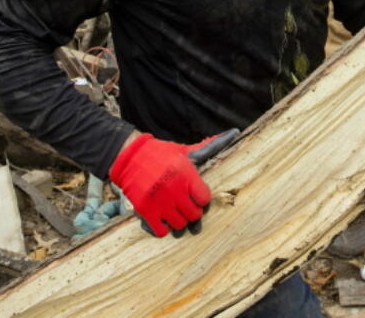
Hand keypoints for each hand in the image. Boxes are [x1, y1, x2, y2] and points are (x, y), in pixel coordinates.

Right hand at [109, 128, 239, 237]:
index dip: (202, 199)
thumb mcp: (186, 151)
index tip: (197, 196)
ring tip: (174, 212)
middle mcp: (174, 189)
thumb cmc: (161, 154)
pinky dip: (163, 228)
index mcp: (186, 174)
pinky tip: (162, 218)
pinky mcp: (145, 211)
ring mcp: (159, 202)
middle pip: (194, 215)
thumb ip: (210, 147)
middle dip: (192, 212)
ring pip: (179, 225)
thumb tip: (235, 133)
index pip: (205, 199)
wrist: (129, 158)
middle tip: (185, 205)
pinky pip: (161, 231)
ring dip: (178, 221)